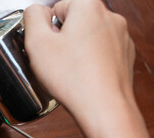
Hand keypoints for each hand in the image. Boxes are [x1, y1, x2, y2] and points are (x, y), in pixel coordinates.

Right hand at [23, 0, 134, 118]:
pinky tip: (82, 76)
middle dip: (61, 39)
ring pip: (87, 38)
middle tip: (55, 60)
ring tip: (69, 70)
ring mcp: (120, 37)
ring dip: (75, 51)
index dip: (47, 28)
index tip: (47, 46)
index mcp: (88, 7)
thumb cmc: (74, 79)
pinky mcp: (124, 56)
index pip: (57, 6)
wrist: (103, 108)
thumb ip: (32, 17)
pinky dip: (89, 61)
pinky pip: (99, 53)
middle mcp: (109, 18)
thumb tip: (36, 12)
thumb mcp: (37, 43)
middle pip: (74, 22)